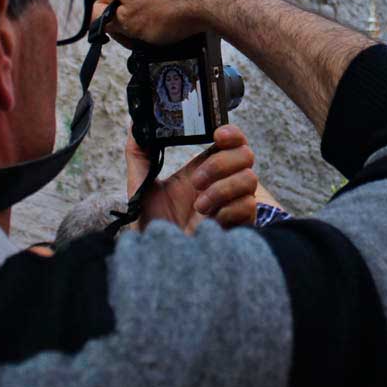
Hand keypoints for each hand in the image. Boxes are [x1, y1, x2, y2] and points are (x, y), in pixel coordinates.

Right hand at [95, 0, 226, 44]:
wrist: (211, 0)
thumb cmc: (171, 11)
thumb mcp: (129, 25)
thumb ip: (108, 21)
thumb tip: (100, 18)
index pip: (104, 4)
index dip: (111, 26)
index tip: (125, 37)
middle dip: (134, 18)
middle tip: (146, 35)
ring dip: (154, 11)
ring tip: (167, 25)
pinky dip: (173, 4)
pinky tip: (181, 15)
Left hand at [126, 124, 257, 232]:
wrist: (158, 262)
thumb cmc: (153, 226)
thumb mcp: (141, 186)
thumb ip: (139, 153)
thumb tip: (136, 124)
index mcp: (204, 168)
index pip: (231, 140)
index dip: (231, 133)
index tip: (217, 136)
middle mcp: (223, 182)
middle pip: (246, 154)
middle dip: (221, 164)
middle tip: (196, 182)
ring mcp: (234, 203)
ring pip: (250, 178)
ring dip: (222, 189)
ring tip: (200, 207)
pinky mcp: (241, 225)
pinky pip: (249, 206)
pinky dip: (229, 210)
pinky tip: (211, 222)